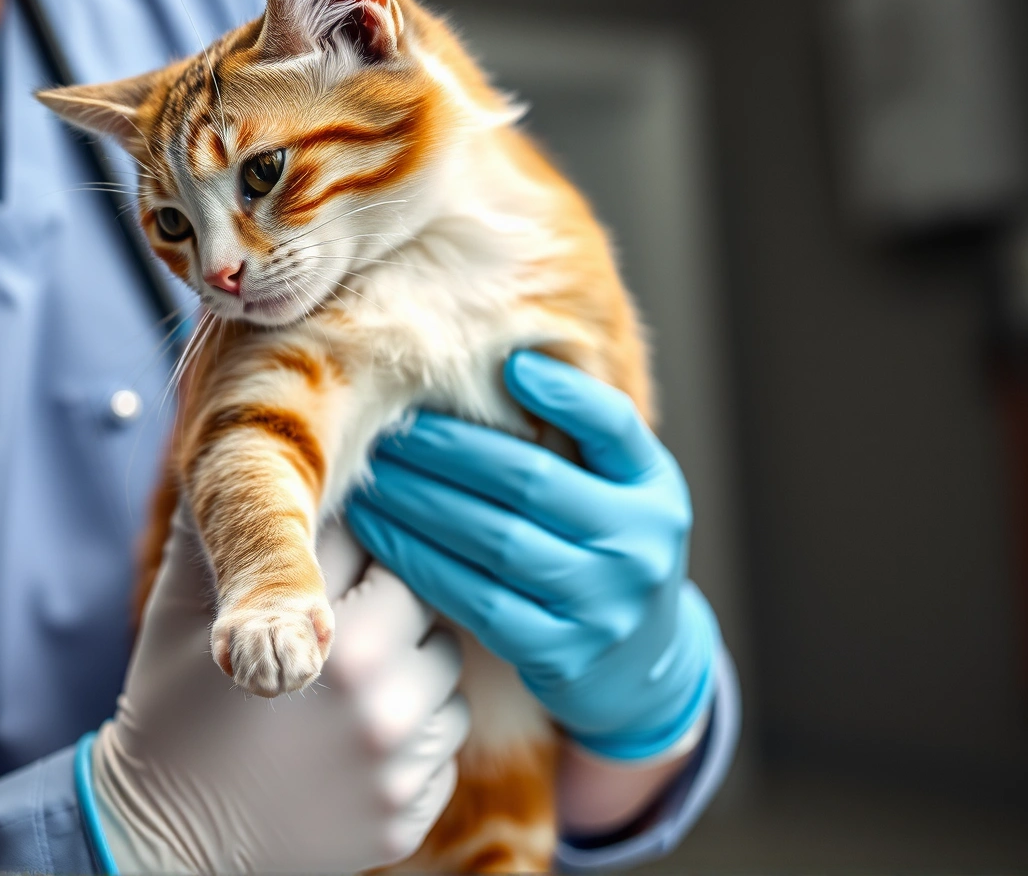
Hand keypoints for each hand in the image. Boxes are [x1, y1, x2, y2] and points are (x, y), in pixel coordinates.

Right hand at [85, 514, 468, 872]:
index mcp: (322, 632)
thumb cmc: (169, 707)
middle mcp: (374, 698)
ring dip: (409, 667)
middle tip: (338, 617)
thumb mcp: (181, 605)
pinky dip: (411, 735)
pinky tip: (351, 737)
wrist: (159, 840)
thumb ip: (224, 520)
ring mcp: (396, 764)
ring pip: (447, 673)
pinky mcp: (408, 817)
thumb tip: (246, 434)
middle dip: (385, 600)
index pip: (374, 542)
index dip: (348, 540)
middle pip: (426, 602)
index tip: (328, 554)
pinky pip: (444, 746)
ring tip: (346, 679)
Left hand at [347, 350, 717, 759]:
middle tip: (390, 424)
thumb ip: (580, 436)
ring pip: (494, 540)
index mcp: (655, 491)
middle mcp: (638, 546)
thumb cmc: (607, 550)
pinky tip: (379, 531)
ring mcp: (601, 606)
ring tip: (372, 473)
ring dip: (419, 501)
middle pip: (531, 481)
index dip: (564, 393)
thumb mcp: (621, 491)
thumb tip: (506, 361)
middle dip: (448, 448)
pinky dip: (418, 559)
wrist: (642, 667)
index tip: (507, 363)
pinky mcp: (559, 655)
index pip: (614, 427)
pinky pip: (474, 598)